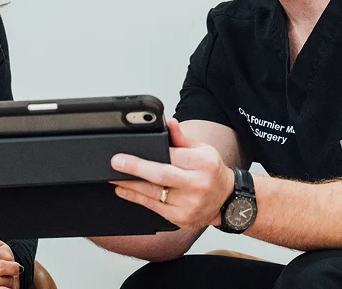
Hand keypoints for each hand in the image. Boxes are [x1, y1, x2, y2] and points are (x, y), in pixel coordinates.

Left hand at [111, 117, 235, 228]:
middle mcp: (197, 184)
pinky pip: (154, 207)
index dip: (149, 154)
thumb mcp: (202, 149)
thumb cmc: (211, 172)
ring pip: (154, 194)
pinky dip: (137, 198)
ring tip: (115, 177)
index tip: (128, 151)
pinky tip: (125, 190)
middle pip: (161, 175)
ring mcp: (189, 204)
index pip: (172, 156)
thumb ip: (182, 137)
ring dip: (130, 185)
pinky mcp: (181, 218)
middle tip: (117, 162)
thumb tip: (168, 122)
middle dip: (135, 168)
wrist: (226, 199)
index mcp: (203, 163)